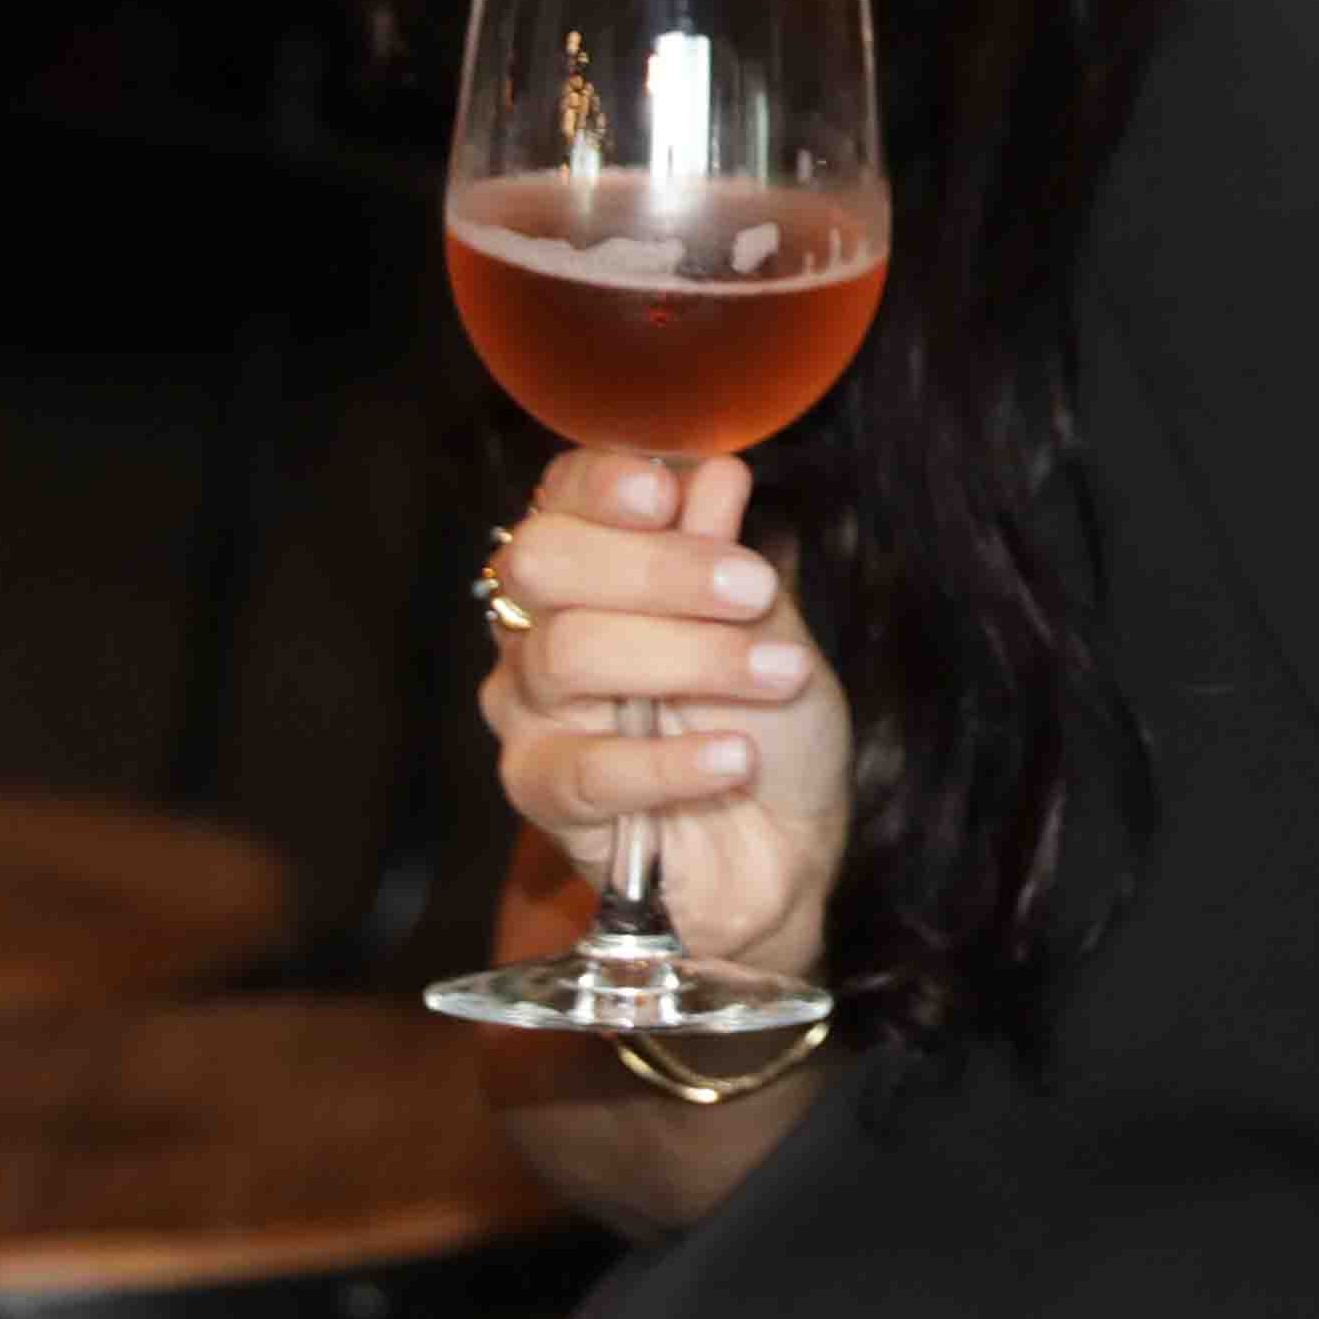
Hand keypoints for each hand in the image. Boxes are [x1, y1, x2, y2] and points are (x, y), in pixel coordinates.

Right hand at [479, 450, 846, 980]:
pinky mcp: (543, 792)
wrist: (786, 844)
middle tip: (751, 591)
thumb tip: (712, 473)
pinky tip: (732, 757)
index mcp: (593, 567)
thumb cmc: (773, 721)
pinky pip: (585, 766)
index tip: (666, 494)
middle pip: (545, 564)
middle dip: (656, 569)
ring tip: (777, 675)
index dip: (601, 486)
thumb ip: (729, 555)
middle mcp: (540, 626)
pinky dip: (670, 760)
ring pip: (567, 653)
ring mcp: (531, 710)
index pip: (560, 499)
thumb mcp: (771, 625)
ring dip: (690, 659)